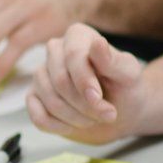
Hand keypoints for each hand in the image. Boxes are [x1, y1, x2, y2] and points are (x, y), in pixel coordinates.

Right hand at [26, 24, 146, 144]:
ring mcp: (41, 75)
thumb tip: (97, 43)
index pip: (72, 55)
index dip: (85, 80)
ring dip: (76, 117)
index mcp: (77, 36)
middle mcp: (54, 51)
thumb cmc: (125, 88)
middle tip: (107, 114)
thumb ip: (114, 61)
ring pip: (50, 100)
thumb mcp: (129, 75)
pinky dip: (59, 126)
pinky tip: (74, 125)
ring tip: (94, 118)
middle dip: (85, 104)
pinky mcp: (33, 97)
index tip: (99, 98)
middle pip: (59, 80)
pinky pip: (38, 117)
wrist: (120, 112)